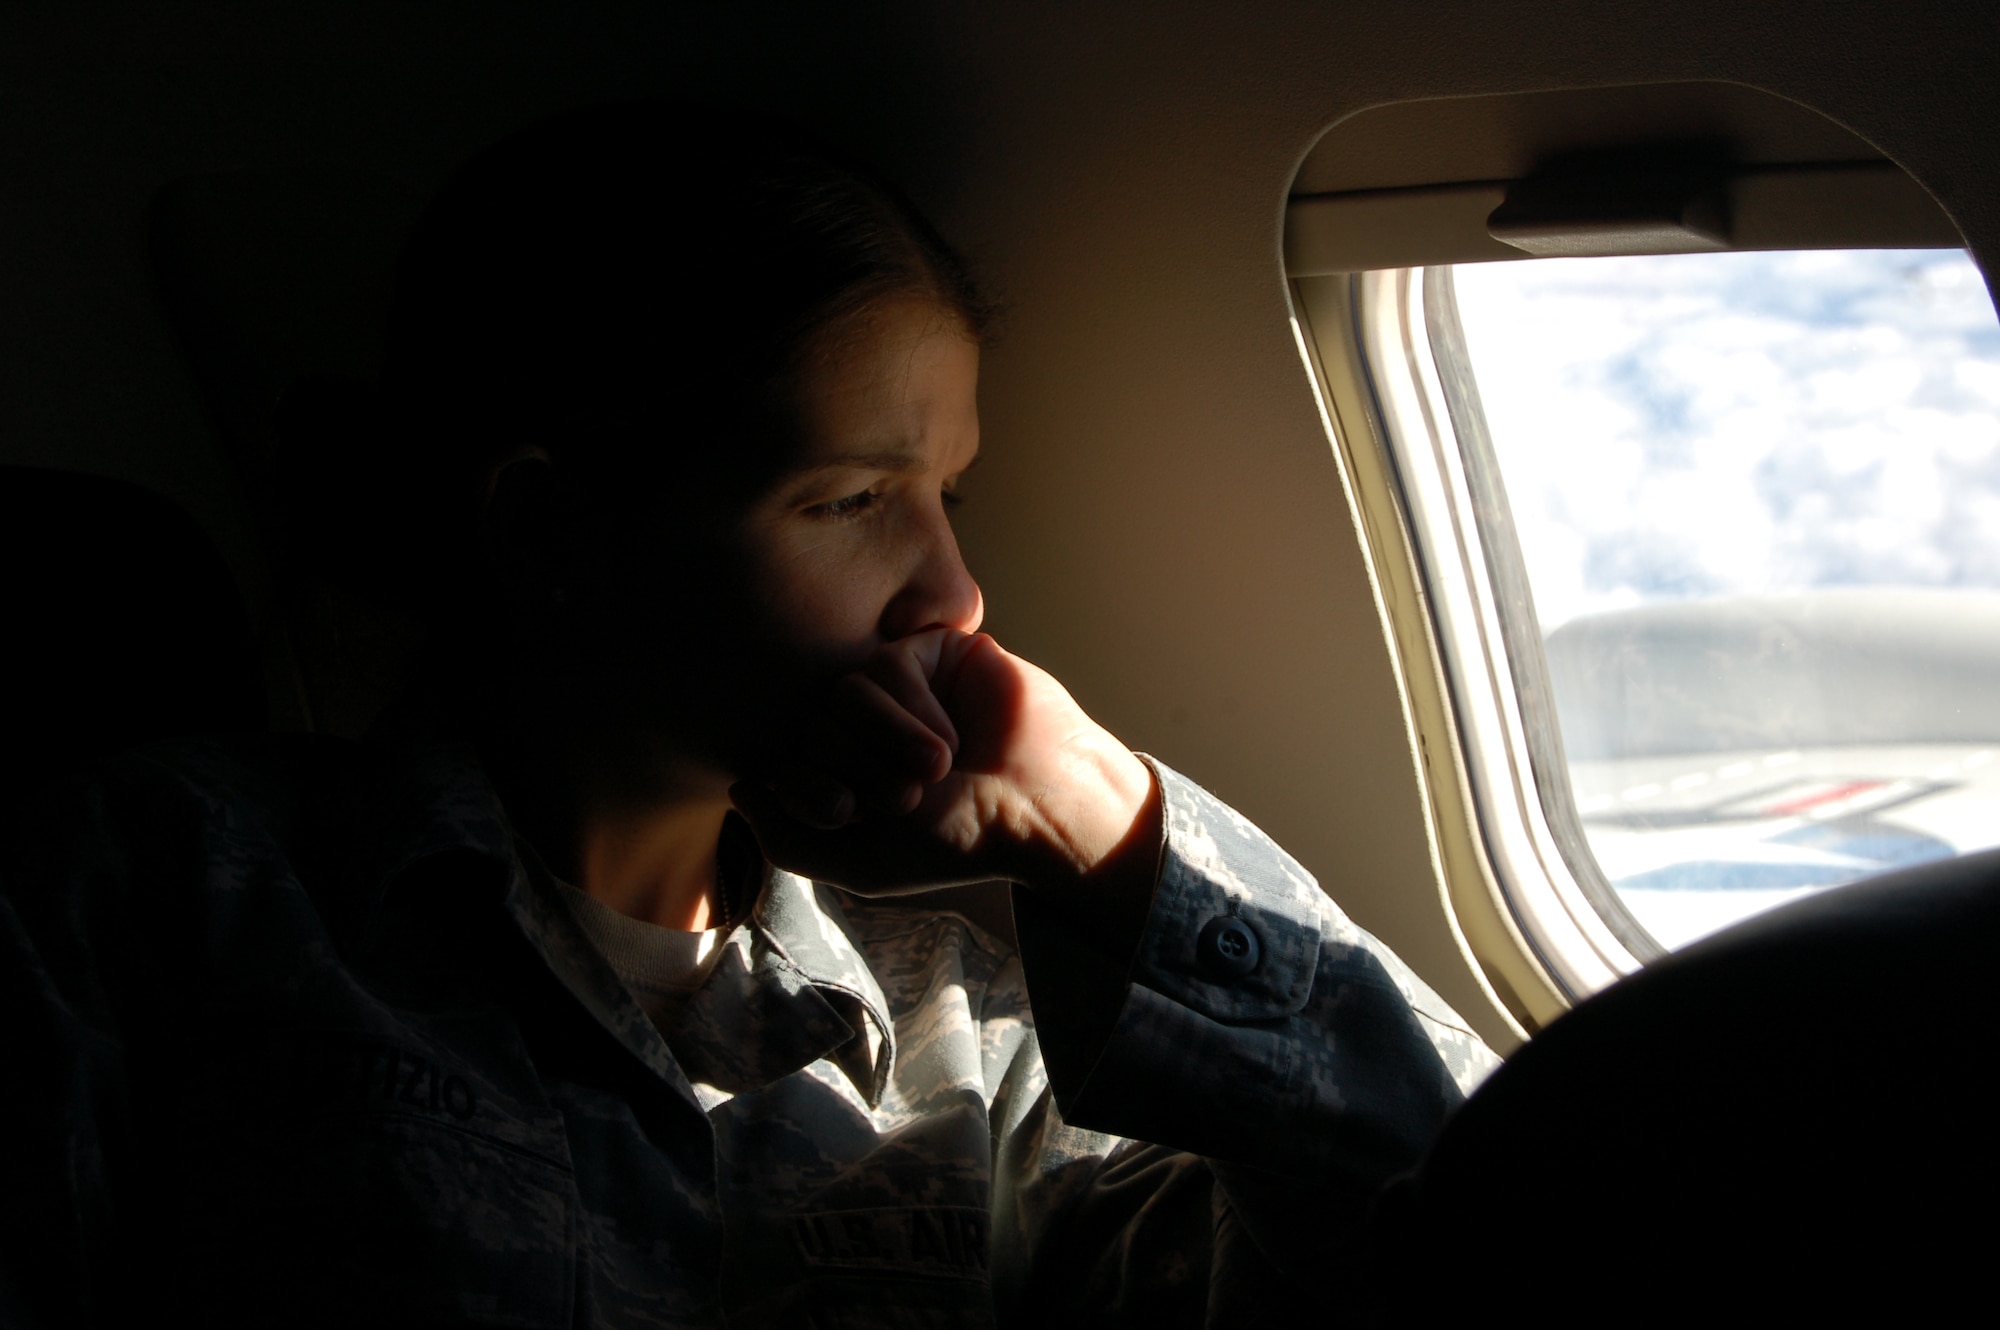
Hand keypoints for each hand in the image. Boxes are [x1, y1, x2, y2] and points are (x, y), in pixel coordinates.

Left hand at [730, 629, 1162, 947]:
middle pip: (808, 729)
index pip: (779, 763)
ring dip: (888, 744)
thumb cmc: (960, 840)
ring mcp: (893, 685)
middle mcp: (857, 725)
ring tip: (938, 770)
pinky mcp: (929, 651)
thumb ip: (789, 841)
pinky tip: (951, 736)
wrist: (1038, 808)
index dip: (805, 791)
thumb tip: (738, 788)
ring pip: (841, 694)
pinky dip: (914, 713)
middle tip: (910, 798)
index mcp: (839, 770)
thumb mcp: (862, 864)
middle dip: (857, 771)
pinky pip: (886, 667)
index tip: (851, 817)